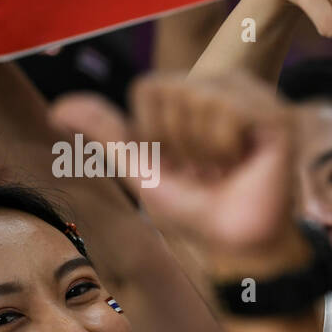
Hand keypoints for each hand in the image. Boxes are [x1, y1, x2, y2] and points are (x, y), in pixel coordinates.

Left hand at [52, 73, 303, 275]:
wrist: (236, 245)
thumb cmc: (195, 211)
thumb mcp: (141, 169)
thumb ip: (106, 134)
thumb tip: (56, 107)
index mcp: (195, 94)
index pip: (149, 86)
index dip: (152, 131)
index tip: (179, 162)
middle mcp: (226, 88)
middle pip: (174, 88)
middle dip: (178, 139)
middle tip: (207, 169)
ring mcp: (255, 100)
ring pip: (201, 95)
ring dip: (204, 146)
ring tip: (227, 168)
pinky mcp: (276, 117)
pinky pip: (230, 110)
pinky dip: (226, 146)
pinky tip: (246, 163)